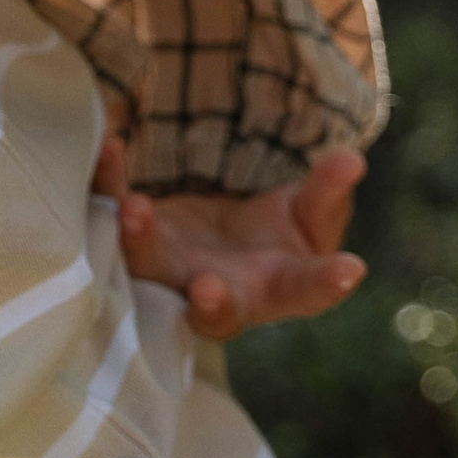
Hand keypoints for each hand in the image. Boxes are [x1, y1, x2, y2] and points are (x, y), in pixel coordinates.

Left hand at [93, 132, 366, 342]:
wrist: (215, 235)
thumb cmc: (273, 235)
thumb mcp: (308, 214)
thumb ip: (328, 191)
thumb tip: (351, 159)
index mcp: (276, 288)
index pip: (307, 292)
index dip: (326, 284)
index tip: (349, 269)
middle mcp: (220, 292)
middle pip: (214, 309)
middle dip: (212, 303)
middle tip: (208, 287)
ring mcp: (169, 272)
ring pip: (148, 271)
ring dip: (139, 242)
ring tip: (135, 208)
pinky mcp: (132, 241)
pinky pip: (111, 216)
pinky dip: (106, 186)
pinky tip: (109, 149)